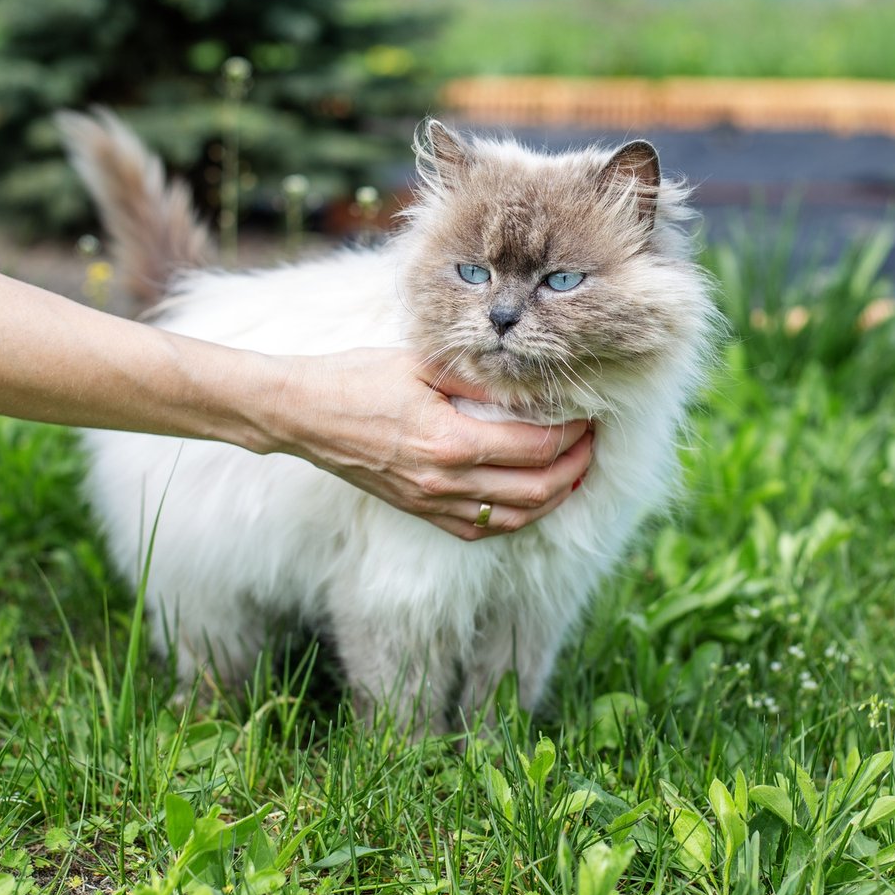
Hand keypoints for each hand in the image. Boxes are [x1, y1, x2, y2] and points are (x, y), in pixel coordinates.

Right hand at [268, 347, 592, 539]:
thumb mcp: (421, 364)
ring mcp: (432, 503)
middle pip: (537, 490)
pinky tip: (530, 497)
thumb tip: (530, 386)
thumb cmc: (357, 379)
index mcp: (450, 441)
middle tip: (591, 442)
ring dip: (554, 497)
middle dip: (575, 467)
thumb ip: (478, 380)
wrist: (304, 414)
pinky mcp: (420, 511)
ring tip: (572, 471)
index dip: (572, 432)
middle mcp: (445, 481)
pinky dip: (517, 518)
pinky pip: (482, 530)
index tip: (588, 413)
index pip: (535, 446)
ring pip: (516, 518)